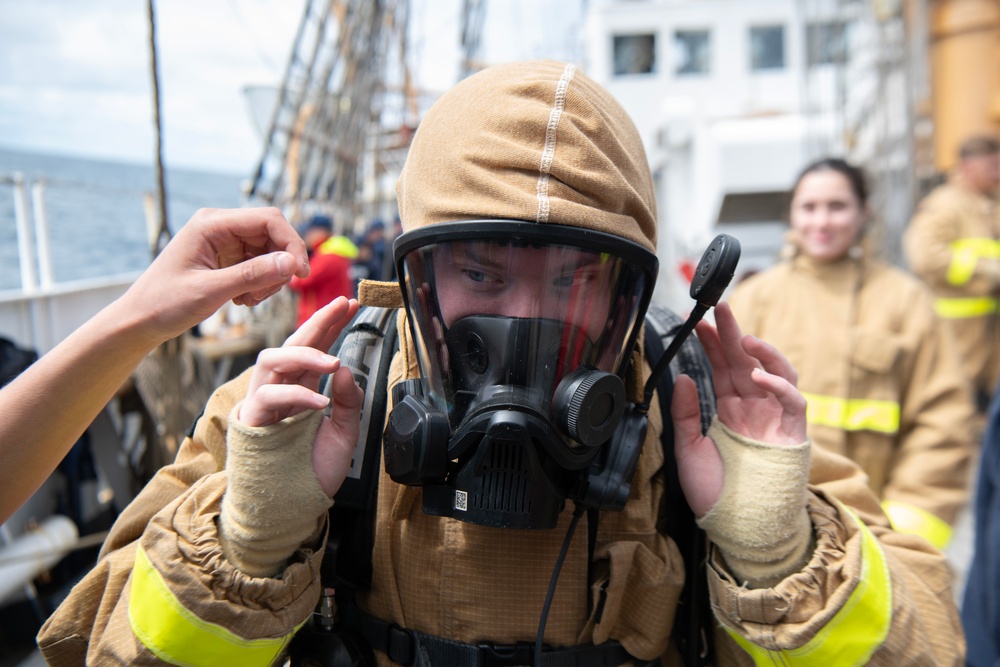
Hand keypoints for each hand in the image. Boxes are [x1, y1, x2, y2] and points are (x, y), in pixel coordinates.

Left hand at [118, 207, 309, 342]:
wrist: (140, 319)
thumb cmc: (165, 303)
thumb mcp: (210, 291)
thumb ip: (252, 275)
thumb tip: (291, 263)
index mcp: (212, 223)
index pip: (269, 220)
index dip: (291, 243)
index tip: (300, 274)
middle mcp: (220, 226)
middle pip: (272, 235)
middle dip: (278, 265)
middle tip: (265, 295)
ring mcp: (223, 241)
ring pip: (269, 252)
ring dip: (268, 278)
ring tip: (247, 300)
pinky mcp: (226, 257)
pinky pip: (259, 264)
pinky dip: (260, 283)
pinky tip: (242, 299)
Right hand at [239, 297, 363, 496]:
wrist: (294, 507)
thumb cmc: (313, 470)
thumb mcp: (344, 432)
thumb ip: (349, 401)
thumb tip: (347, 369)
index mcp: (303, 388)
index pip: (316, 347)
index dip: (331, 324)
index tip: (351, 304)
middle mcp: (282, 390)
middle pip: (293, 343)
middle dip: (317, 322)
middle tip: (340, 306)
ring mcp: (265, 403)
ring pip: (271, 360)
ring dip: (303, 355)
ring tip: (332, 362)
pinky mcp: (253, 421)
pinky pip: (268, 396)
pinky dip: (295, 395)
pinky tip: (319, 401)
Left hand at [671, 302, 806, 516]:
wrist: (739, 528)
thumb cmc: (717, 493)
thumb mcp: (689, 450)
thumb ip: (686, 414)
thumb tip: (682, 378)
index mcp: (731, 411)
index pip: (722, 369)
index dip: (711, 345)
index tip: (697, 322)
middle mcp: (755, 410)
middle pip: (746, 362)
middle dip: (733, 334)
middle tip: (719, 307)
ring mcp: (775, 419)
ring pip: (776, 373)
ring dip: (760, 350)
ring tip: (740, 335)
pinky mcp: (792, 434)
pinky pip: (793, 401)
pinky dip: (779, 384)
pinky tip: (758, 375)